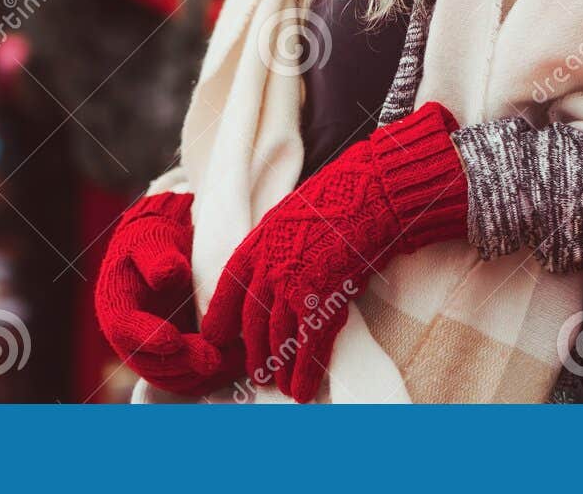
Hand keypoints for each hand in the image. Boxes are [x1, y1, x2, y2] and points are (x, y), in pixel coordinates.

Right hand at [95, 191, 243, 395]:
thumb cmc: (154, 239)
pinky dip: (210, 377)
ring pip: (170, 378)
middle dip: (182, 363)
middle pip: (148, 363)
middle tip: (214, 359)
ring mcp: (151, 350)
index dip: (148, 337)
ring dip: (200, 376)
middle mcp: (129, 336)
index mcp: (114, 304)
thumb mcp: (152, 240)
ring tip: (233, 363)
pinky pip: (188, 378)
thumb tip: (166, 275)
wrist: (162, 249)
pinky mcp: (174, 356)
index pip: (125, 328)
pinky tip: (236, 365)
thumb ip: (157, 258)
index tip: (173, 340)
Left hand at [201, 102, 468, 401]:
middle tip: (256, 375)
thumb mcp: (291, 218)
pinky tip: (303, 390)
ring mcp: (292, 286)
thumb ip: (276, 248)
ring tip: (282, 387)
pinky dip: (306, 371)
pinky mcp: (319, 299)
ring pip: (279, 338)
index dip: (220, 317)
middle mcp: (267, 269)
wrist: (368, 193)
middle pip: (253, 322)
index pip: (228, 290)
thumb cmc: (336, 201)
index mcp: (255, 246)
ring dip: (280, 367)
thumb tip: (274, 275)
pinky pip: (308, 344)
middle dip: (254, 353)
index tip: (215, 338)